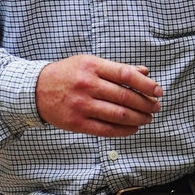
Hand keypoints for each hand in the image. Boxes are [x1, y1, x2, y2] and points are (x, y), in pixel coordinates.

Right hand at [36, 55, 161, 136]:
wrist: (36, 90)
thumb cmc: (68, 74)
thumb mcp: (90, 63)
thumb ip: (117, 69)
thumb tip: (145, 73)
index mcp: (92, 66)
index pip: (126, 75)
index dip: (146, 84)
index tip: (158, 91)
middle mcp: (87, 85)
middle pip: (125, 96)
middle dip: (146, 104)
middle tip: (156, 107)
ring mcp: (81, 105)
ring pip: (119, 115)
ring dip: (139, 118)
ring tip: (147, 118)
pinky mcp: (76, 123)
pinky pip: (106, 129)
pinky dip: (124, 130)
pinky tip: (133, 128)